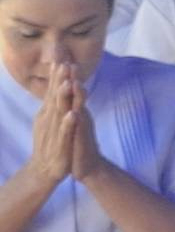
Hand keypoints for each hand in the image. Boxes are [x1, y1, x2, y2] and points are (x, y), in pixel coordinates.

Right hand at [27, 63, 75, 187]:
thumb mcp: (53, 122)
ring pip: (59, 112)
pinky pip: (65, 133)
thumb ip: (55, 106)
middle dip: (59, 81)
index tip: (62, 60)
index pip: (53, 92)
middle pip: (54, 98)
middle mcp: (49, 121)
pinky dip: (68, 123)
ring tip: (67, 83)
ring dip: (62, 98)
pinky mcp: (61, 146)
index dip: (58, 78)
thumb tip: (58, 91)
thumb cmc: (52, 144)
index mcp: (48, 114)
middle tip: (63, 63)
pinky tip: (72, 114)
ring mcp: (54, 132)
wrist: (45, 171)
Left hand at [67, 70, 105, 183]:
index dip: (65, 76)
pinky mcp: (81, 139)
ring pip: (78, 109)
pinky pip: (78, 128)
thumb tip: (68, 92)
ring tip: (75, 81)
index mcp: (74, 110)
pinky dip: (76, 119)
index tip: (61, 59)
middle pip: (76, 95)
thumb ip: (72, 106)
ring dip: (77, 96)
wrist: (88, 166)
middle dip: (72, 79)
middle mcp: (80, 115)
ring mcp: (81, 127)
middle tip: (68, 62)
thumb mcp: (72, 122)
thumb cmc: (77, 144)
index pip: (69, 90)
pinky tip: (76, 111)